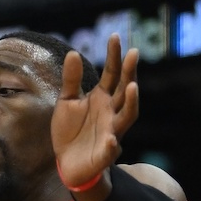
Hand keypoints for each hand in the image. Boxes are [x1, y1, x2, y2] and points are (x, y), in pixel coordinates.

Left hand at [51, 33, 139, 191]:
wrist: (67, 163)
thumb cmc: (70, 131)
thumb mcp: (67, 102)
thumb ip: (71, 80)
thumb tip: (72, 53)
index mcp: (102, 98)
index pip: (112, 73)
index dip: (114, 56)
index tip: (115, 36)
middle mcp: (111, 112)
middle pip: (123, 90)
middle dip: (129, 72)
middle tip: (133, 53)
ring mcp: (111, 132)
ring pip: (126, 116)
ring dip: (131, 102)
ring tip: (132, 86)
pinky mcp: (104, 154)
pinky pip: (111, 150)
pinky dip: (112, 146)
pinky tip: (111, 140)